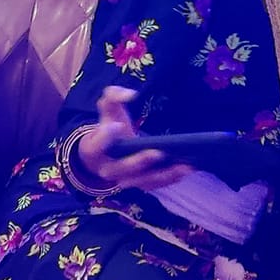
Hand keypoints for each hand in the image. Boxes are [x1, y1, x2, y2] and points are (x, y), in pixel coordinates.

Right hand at [73, 86, 192, 191]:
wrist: (105, 154)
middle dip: (140, 162)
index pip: (97, 145)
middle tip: (158, 153)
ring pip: (142, 181)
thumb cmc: (108, 126)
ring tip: (184, 166)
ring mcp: (124, 179)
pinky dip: (171, 179)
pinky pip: (155, 185)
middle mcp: (107, 169)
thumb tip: (131, 95)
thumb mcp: (107, 107)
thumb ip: (114, 95)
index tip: (117, 126)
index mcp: (93, 150)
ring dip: (163, 175)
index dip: (105, 137)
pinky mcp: (139, 183)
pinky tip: (185, 169)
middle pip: (122, 169)